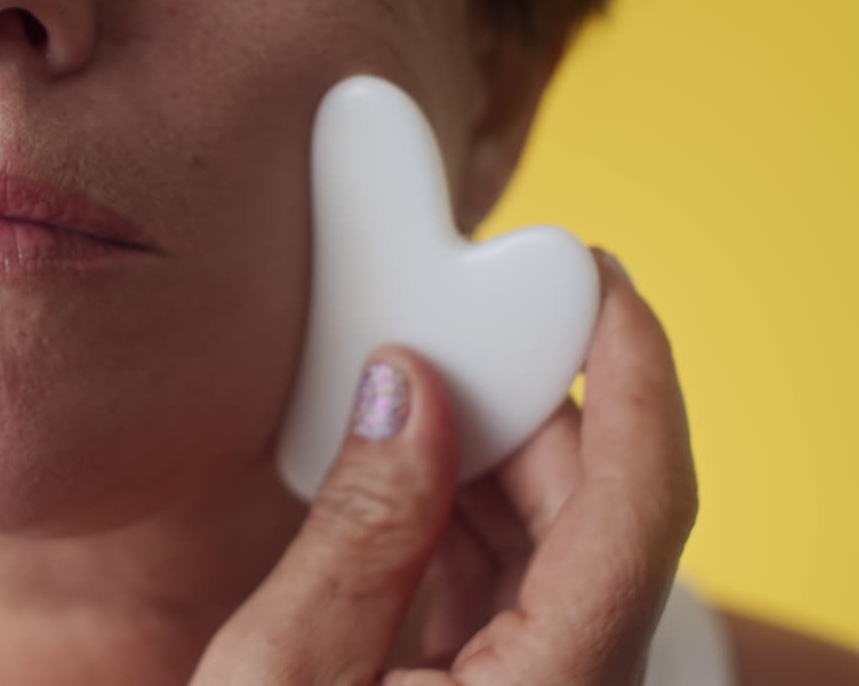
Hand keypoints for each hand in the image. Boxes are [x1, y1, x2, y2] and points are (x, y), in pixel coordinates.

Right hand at [190, 249, 697, 684]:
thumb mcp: (284, 675)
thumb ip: (359, 527)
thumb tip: (405, 386)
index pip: (641, 506)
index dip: (638, 375)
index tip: (601, 280)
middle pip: (593, 515)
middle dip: (523, 410)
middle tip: (441, 328)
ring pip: (551, 545)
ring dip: (483, 459)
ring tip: (406, 391)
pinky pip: (508, 582)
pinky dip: (457, 514)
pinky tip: (400, 469)